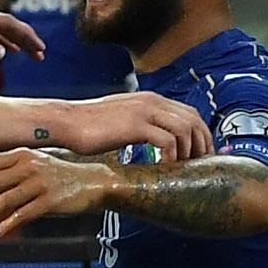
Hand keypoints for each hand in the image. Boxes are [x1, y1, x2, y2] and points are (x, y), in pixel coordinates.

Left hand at [0, 147, 116, 235]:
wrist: (92, 182)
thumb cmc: (56, 177)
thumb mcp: (34, 165)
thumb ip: (10, 170)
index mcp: (22, 155)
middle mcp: (29, 166)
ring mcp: (40, 183)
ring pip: (6, 199)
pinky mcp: (51, 201)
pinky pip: (24, 213)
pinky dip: (8, 223)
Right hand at [44, 90, 212, 162]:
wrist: (66, 122)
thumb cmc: (88, 126)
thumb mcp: (121, 120)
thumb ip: (140, 124)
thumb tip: (151, 139)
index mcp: (150, 100)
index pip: (189, 112)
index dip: (200, 133)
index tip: (200, 153)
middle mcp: (151, 102)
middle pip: (193, 119)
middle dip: (202, 143)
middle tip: (200, 164)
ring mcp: (144, 112)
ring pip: (185, 128)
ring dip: (188, 150)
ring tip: (183, 167)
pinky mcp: (135, 125)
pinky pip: (167, 140)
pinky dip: (172, 155)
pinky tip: (165, 166)